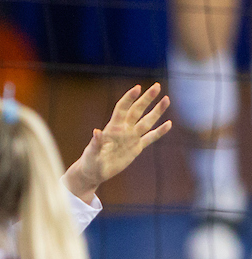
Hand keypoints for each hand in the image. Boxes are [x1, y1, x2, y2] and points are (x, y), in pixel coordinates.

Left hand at [63, 83, 170, 203]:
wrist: (94, 172)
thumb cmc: (90, 161)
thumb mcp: (92, 153)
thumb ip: (96, 143)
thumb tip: (96, 131)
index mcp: (112, 128)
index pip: (122, 109)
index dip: (129, 98)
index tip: (138, 88)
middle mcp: (124, 130)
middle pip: (137, 110)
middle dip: (147, 99)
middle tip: (157, 86)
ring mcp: (131, 138)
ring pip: (147, 122)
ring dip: (156, 111)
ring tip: (166, 99)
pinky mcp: (136, 148)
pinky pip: (150, 138)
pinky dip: (159, 132)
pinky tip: (169, 124)